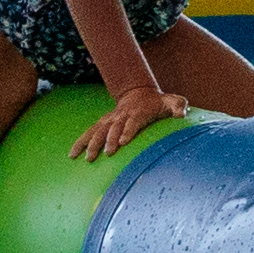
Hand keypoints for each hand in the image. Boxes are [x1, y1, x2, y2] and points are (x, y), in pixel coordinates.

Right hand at [72, 76, 192, 157]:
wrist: (139, 93)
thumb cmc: (158, 103)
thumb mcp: (172, 101)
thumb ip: (178, 106)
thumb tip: (181, 113)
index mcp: (139, 112)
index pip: (133, 122)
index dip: (128, 131)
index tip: (123, 142)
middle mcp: (122, 116)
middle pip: (114, 128)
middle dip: (109, 140)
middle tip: (107, 153)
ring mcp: (111, 119)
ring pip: (99, 131)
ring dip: (92, 144)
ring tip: (87, 158)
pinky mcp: (103, 124)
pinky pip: (89, 133)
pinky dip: (80, 142)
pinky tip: (72, 155)